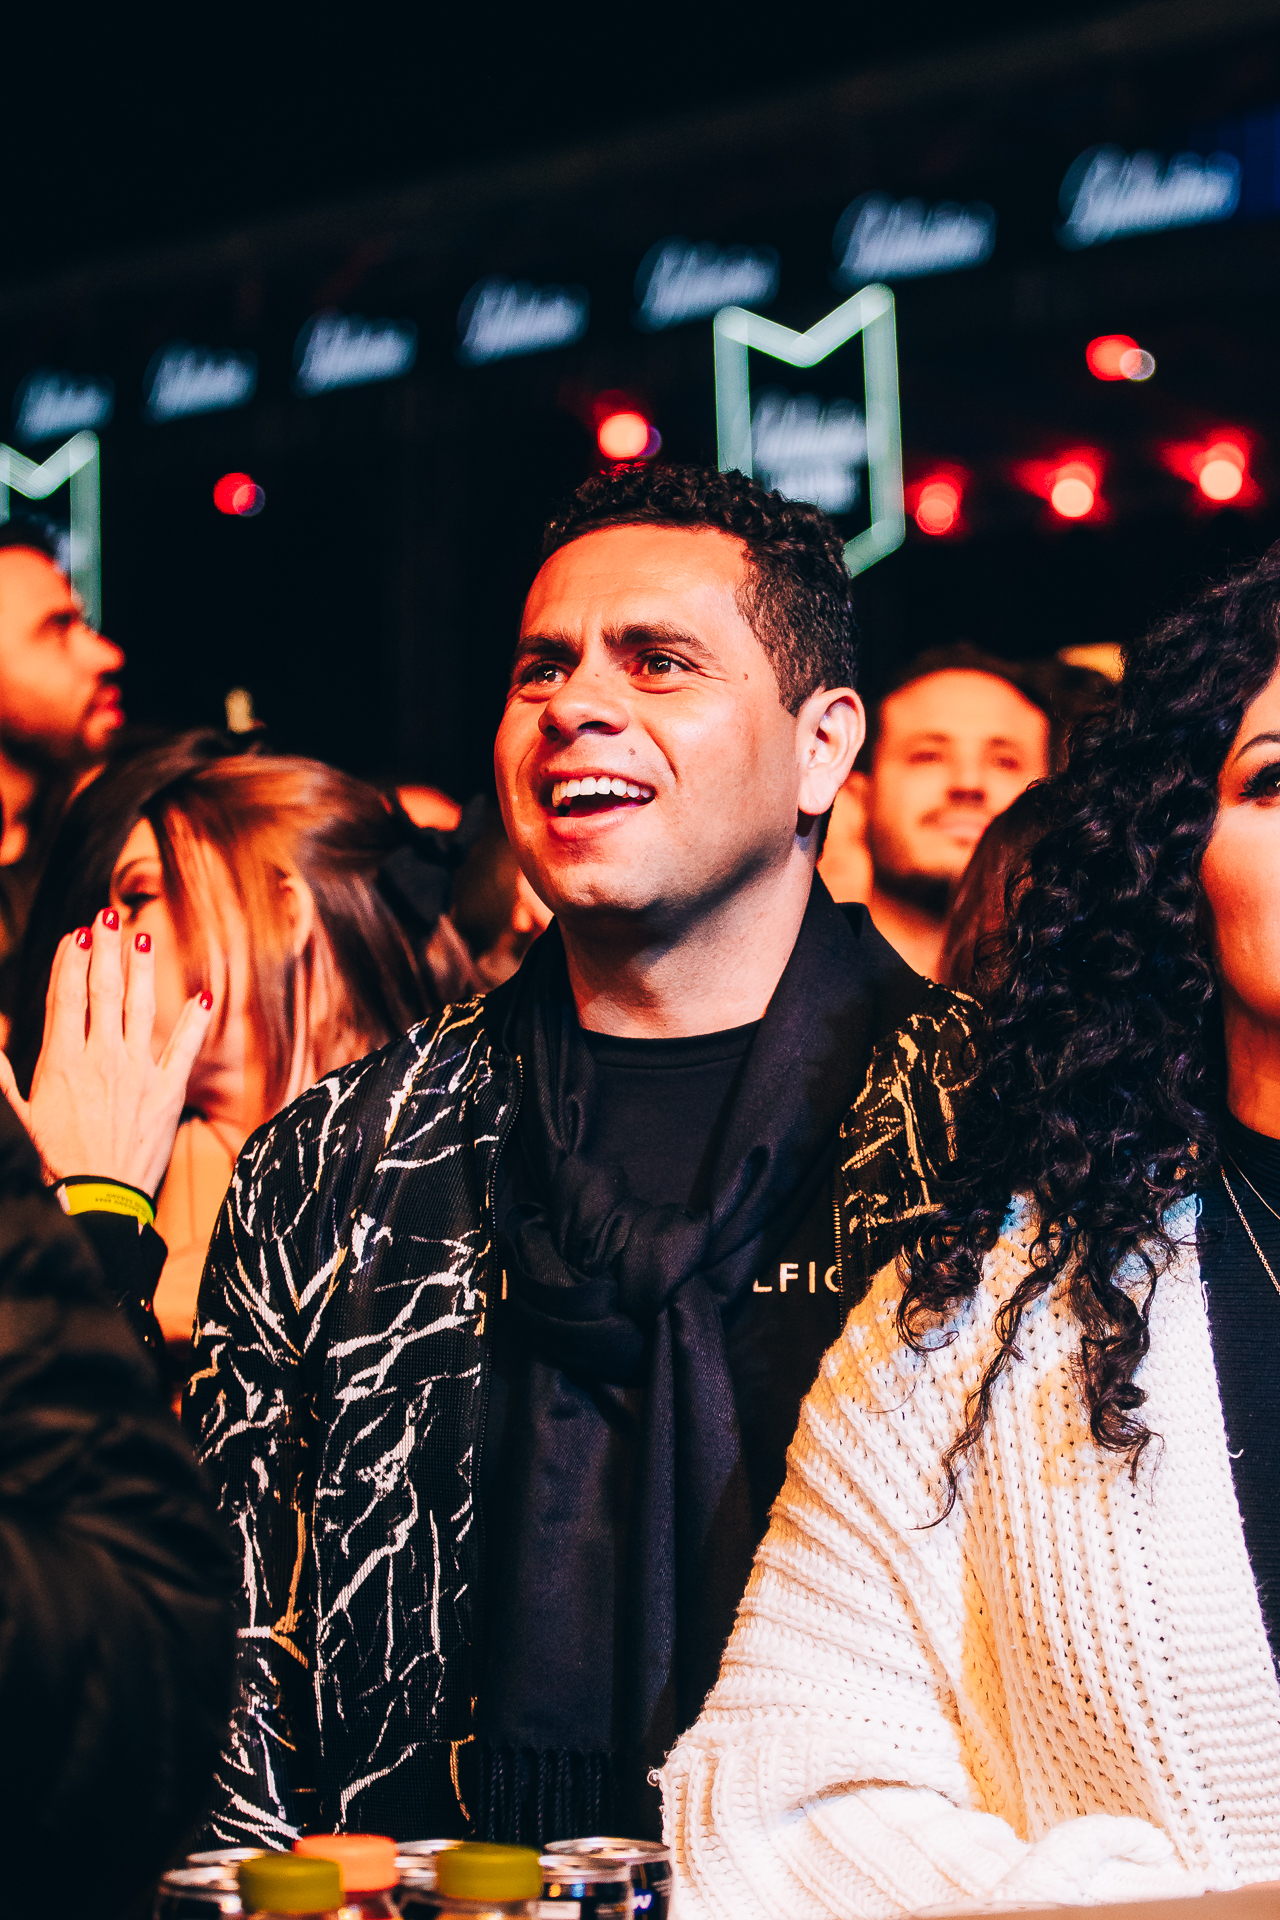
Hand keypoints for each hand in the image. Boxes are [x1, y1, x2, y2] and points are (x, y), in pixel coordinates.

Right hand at [0, 909, 214, 1196]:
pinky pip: (185, 1047)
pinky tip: (205, 993)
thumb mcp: (24, 1116)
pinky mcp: (168, 1089)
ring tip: (142, 937)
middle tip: (107, 914)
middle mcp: (101, 1058)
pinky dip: (196, 1019)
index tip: (76, 934)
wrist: (102, 1198)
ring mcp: (137, 1072)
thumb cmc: (60, 1159)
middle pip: (103, 991)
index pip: (67, 997)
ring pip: (140, 1008)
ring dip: (142, 969)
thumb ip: (6, 1076)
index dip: (71, 961)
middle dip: (105, 948)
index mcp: (62, 1061)